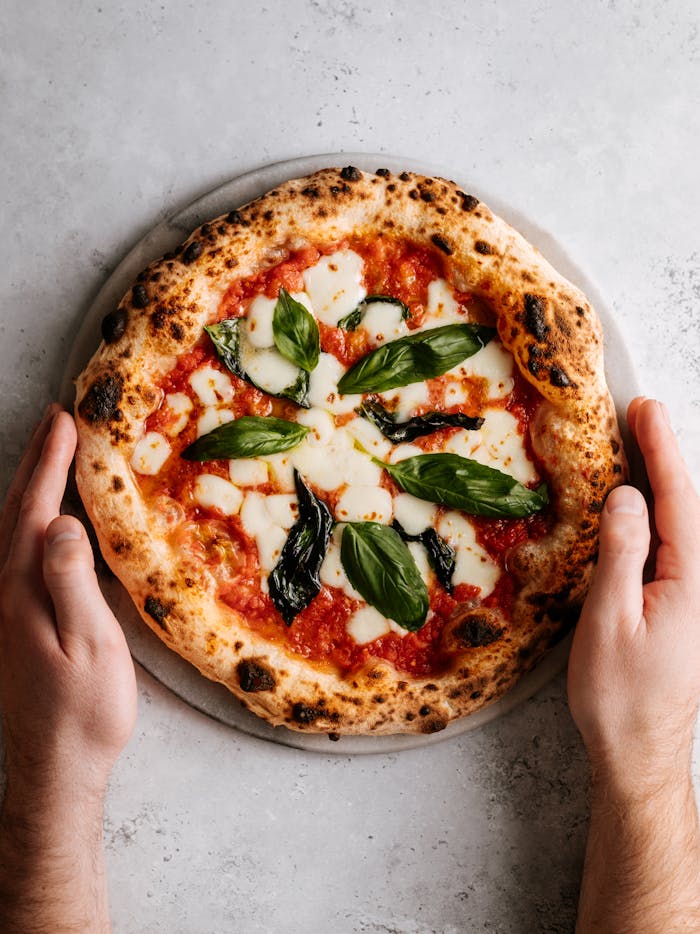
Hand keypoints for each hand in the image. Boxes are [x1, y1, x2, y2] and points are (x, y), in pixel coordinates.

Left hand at [0, 405, 136, 798]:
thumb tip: (62, 521)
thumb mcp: (88, 643)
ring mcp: (4, 610)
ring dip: (30, 488)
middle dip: (36, 463)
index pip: (34, 511)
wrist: (55, 768)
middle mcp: (3, 593)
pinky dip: (31, 520)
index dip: (49, 464)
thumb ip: (71, 580)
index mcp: (20, 591)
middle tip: (57, 422)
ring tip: (51, 457)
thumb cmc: (82, 710)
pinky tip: (46, 521)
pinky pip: (18, 553)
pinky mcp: (13, 624)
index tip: (66, 422)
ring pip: (12, 533)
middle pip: (14, 513)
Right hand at [568, 397, 699, 791]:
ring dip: (665, 481)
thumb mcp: (611, 621)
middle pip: (690, 504)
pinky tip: (647, 506)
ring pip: (684, 524)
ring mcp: (697, 596)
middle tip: (643, 413)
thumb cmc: (621, 696)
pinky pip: (676, 546)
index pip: (680, 498)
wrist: (641, 753)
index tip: (646, 409)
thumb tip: (626, 496)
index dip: (662, 449)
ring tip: (644, 445)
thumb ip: (623, 554)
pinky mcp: (685, 608)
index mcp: (693, 581)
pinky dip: (662, 513)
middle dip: (666, 454)